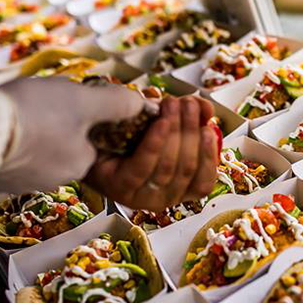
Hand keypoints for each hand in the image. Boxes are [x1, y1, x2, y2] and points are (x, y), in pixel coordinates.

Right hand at [0, 77, 144, 191]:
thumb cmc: (34, 115)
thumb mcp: (85, 101)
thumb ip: (118, 104)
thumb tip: (144, 105)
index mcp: (80, 164)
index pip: (94, 138)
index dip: (87, 113)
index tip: (71, 97)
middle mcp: (53, 180)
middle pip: (65, 142)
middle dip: (57, 120)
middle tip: (42, 99)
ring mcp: (21, 180)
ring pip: (36, 147)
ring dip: (31, 127)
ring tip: (19, 107)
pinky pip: (10, 151)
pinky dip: (9, 135)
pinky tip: (0, 120)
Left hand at [86, 95, 220, 210]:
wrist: (94, 138)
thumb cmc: (134, 135)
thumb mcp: (168, 124)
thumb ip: (191, 118)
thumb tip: (208, 111)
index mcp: (180, 190)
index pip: (204, 184)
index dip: (209, 156)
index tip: (207, 127)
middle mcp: (163, 199)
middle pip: (186, 169)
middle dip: (189, 131)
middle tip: (187, 103)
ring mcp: (140, 197)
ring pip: (167, 167)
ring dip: (174, 131)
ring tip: (171, 104)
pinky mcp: (120, 188)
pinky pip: (142, 167)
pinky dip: (154, 143)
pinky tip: (158, 122)